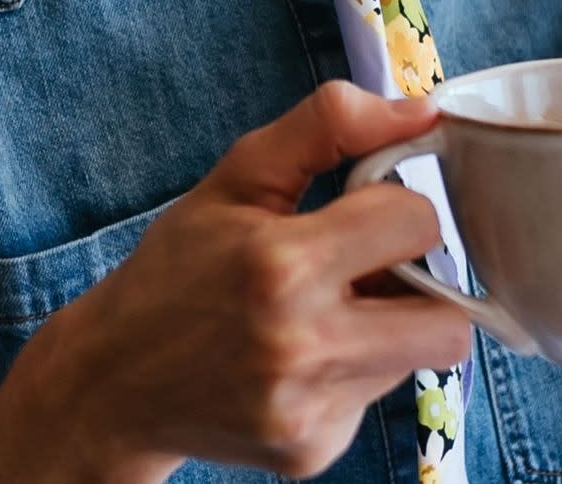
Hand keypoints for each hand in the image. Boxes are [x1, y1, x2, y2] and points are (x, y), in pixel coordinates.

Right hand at [0, 83, 478, 483]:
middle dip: (422, 288)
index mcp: (282, 264)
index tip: (362, 213)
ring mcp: (309, 409)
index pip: (419, 224)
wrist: (112, 381)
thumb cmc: (176, 270)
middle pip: (450, 321)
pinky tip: (298, 362)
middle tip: (366, 273)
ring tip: (326, 314)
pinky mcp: (311, 450)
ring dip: (389, 331)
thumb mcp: (236, 180)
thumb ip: (326, 127)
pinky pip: (375, 401)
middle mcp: (301, 345)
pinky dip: (352, 375)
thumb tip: (423, 112)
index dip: (397, 209)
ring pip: (418, 361)